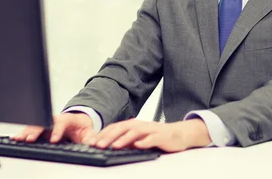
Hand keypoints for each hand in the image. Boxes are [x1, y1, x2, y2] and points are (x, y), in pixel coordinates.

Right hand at [12, 112, 95, 143]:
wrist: (78, 122)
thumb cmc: (82, 127)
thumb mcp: (89, 132)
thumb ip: (90, 137)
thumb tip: (92, 142)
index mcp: (67, 119)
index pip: (61, 123)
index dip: (57, 131)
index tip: (54, 140)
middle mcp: (55, 119)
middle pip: (44, 122)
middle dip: (37, 131)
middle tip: (30, 139)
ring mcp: (47, 123)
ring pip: (35, 125)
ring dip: (26, 131)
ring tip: (18, 138)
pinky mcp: (41, 128)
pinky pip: (31, 128)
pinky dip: (23, 133)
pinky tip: (15, 138)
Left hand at [87, 119, 210, 152]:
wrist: (179, 134)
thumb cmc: (157, 137)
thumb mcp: (139, 138)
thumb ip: (126, 140)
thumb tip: (108, 145)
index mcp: (134, 125)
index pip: (116, 127)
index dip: (104, 134)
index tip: (92, 143)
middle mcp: (141, 125)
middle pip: (123, 129)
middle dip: (109, 137)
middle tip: (98, 145)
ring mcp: (151, 130)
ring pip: (135, 133)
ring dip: (124, 139)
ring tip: (114, 146)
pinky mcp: (161, 136)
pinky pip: (152, 138)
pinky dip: (144, 142)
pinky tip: (138, 145)